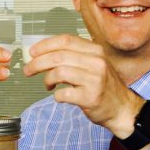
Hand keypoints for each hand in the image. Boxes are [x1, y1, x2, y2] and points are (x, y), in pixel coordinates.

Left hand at [23, 34, 144, 138]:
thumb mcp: (93, 64)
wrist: (122, 108)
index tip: (32, 52)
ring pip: (59, 73)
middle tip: (28, 70)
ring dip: (46, 79)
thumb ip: (73, 56)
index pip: (65, 40)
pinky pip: (64, 94)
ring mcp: (94, 80)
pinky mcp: (90, 97)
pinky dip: (56, 95)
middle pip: (58, 56)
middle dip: (37, 63)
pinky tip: (59, 96)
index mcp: (95, 50)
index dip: (45, 45)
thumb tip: (43, 54)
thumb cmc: (103, 86)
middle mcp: (96, 62)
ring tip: (47, 85)